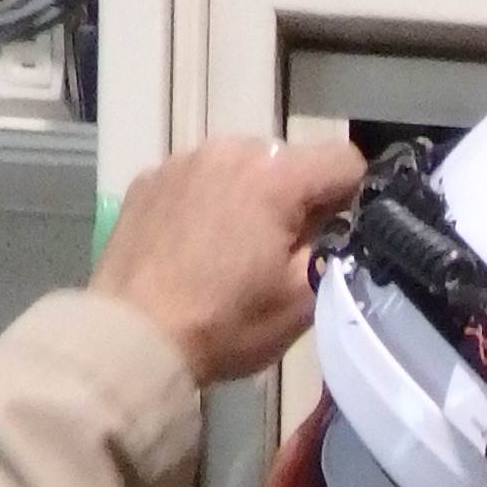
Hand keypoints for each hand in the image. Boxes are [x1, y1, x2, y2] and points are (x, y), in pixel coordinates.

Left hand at [90, 133, 365, 386]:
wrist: (132, 337)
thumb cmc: (225, 324)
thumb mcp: (302, 302)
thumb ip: (335, 251)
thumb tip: (339, 227)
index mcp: (276, 176)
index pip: (344, 160)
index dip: (353, 199)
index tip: (336, 237)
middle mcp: (230, 149)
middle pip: (290, 162)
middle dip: (294, 201)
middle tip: (278, 256)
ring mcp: (184, 160)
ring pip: (240, 167)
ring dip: (249, 198)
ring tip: (231, 252)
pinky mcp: (149, 179)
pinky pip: (197, 180)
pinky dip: (206, 204)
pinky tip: (194, 248)